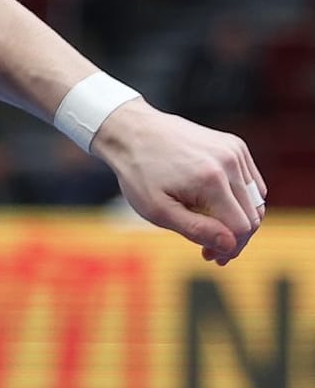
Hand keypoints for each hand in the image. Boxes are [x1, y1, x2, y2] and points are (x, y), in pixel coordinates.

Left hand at [91, 99, 266, 264]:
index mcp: (212, 180)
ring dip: (238, 219)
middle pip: (253, 215)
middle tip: (209, 250)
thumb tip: (229, 245)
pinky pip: (250, 181)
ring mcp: (235, 151)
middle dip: (234, 238)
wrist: (132, 130)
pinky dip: (239, 198)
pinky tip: (215, 206)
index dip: (230, 248)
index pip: (242, 227)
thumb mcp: (157, 209)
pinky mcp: (235, 145)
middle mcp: (230, 162)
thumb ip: (196, 229)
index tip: (210, 257)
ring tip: (210, 229)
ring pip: (255, 199)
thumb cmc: (139, 173)